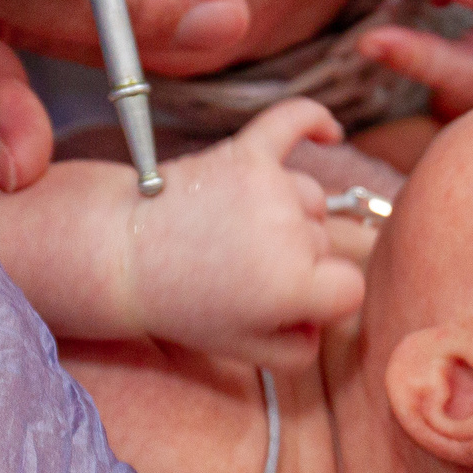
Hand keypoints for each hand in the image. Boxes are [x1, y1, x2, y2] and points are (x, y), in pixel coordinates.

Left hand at [131, 100, 367, 368]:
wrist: (124, 254)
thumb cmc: (182, 304)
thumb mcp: (243, 350)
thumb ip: (297, 350)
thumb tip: (323, 325)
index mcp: (294, 286)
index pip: (349, 289)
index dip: (325, 300)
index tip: (292, 303)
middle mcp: (289, 231)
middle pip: (324, 243)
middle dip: (295, 261)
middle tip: (243, 272)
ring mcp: (269, 187)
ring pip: (310, 200)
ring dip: (288, 216)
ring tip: (239, 233)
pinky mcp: (246, 153)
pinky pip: (292, 122)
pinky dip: (312, 121)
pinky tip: (330, 133)